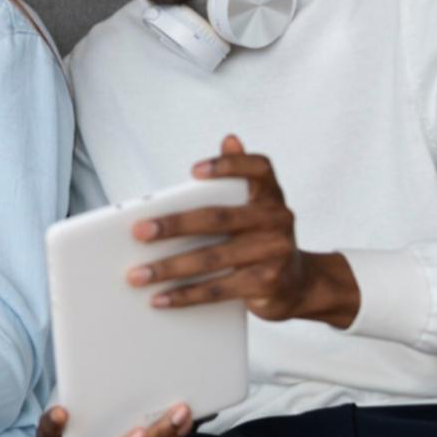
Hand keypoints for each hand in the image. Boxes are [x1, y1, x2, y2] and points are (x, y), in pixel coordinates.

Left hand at [128, 135, 359, 326]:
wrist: (299, 284)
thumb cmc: (260, 238)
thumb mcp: (254, 207)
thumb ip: (236, 178)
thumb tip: (230, 139)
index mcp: (270, 195)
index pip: (258, 169)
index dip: (229, 165)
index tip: (194, 171)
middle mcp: (278, 219)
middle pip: (218, 218)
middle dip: (173, 225)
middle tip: (138, 232)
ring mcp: (275, 252)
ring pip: (212, 258)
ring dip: (169, 268)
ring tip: (137, 274)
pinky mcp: (268, 284)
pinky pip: (218, 289)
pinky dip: (185, 295)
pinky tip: (159, 298)